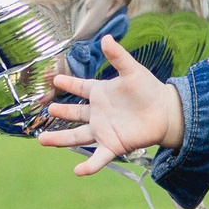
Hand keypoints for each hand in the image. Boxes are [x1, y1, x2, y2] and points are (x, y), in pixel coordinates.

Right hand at [38, 35, 182, 175]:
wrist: (166, 113)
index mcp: (101, 94)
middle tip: (46, 110)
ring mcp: (104, 130)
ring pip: (77, 136)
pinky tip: (77, 171)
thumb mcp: (132, 71)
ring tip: (42, 139)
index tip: (54, 79)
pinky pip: (98, 157)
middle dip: (60, 112)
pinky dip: (89, 166)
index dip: (68, 84)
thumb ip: (118, 56)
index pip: (80, 87)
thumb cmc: (149, 89)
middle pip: (74, 114)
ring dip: (60, 139)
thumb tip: (106, 37)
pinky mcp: (114, 145)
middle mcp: (98, 113)